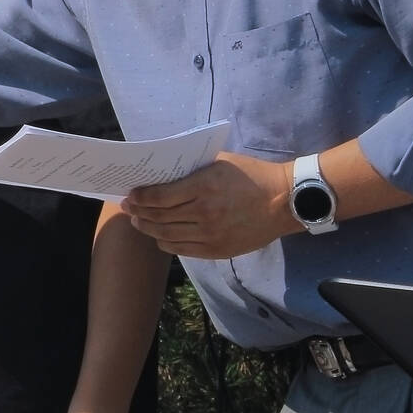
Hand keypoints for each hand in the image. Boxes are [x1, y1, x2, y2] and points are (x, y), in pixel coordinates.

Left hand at [121, 152, 296, 259]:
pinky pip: (182, 249)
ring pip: (167, 235)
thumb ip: (191, 168)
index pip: (159, 197)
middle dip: (139, 213)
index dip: (140, 198)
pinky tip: (160, 236)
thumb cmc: (251, 176)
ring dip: (148, 229)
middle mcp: (204, 213)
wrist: (284, 202)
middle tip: (128, 208)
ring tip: (139, 222)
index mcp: (203, 187)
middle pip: (159, 217)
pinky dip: (166, 242)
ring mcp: (210, 234)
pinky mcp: (217, 249)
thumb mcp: (220, 162)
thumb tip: (162, 171)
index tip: (130, 195)